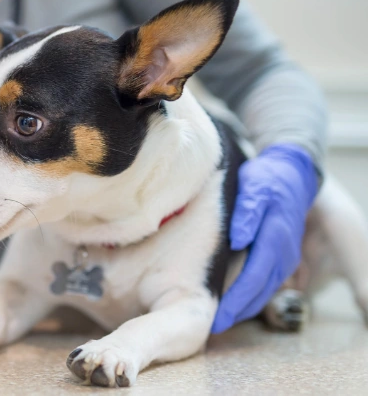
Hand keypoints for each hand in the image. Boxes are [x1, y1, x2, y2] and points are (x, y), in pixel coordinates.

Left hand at [211, 144, 318, 332]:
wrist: (292, 176)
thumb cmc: (266, 181)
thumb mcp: (254, 187)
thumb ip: (246, 211)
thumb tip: (238, 238)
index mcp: (274, 238)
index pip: (253, 277)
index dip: (235, 300)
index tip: (216, 318)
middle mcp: (283, 253)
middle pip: (259, 291)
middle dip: (237, 312)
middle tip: (211, 327)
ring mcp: (286, 258)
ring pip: (265, 292)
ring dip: (244, 308)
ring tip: (219, 321)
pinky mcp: (283, 259)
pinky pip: (267, 284)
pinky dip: (251, 297)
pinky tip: (233, 303)